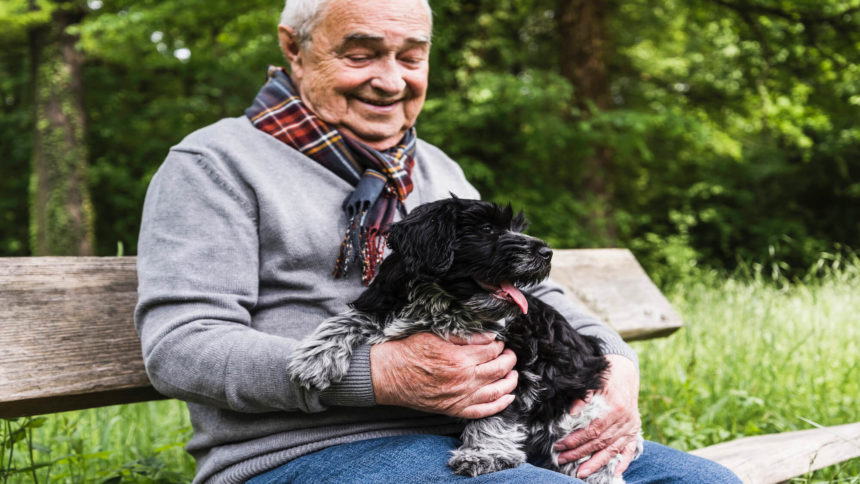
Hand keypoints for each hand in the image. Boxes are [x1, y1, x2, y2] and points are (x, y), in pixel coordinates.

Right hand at [370, 332, 517, 418]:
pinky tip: (507, 398)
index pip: (491, 350)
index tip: (499, 342)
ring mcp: (460, 397)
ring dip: (510, 382)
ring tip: (513, 374)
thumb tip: (489, 336)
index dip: (499, 344)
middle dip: (509, 360)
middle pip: (498, 369)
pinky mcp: (454, 409)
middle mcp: (463, 379)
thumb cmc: (409, 352)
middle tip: (510, 355)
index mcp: (459, 358)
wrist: (389, 375)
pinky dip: (499, 405)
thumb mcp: (436, 335)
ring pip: (496, 391)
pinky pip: (483, 410)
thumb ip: (464, 337)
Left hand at [553, 354, 640, 477]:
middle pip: (600, 443)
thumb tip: (572, 413)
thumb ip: (584, 397)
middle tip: (562, 460)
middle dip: (579, 453)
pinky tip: (615, 473)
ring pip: (612, 450)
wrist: (625, 372)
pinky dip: (623, 462)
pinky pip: (630, 450)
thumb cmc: (607, 377)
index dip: (576, 440)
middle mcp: (625, 421)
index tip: (560, 445)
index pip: (593, 430)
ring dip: (596, 463)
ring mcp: (631, 428)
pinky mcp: (634, 431)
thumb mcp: (595, 382)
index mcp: (615, 409)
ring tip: (581, 473)